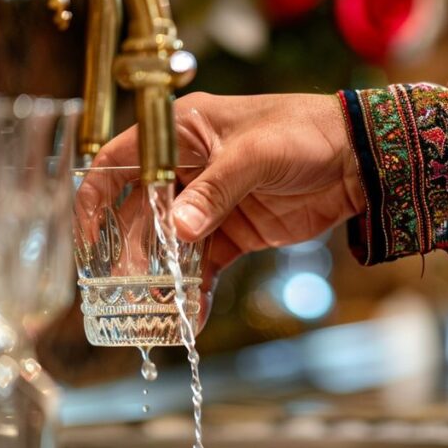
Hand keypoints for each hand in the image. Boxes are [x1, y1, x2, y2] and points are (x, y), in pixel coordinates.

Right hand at [90, 92, 365, 328]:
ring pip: (172, 244)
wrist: (358, 157)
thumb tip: (178, 230)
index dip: (96, 198)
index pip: (121, 163)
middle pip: (142, 213)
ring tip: (157, 311)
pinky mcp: (236, 231)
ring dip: (163, 277)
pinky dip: (197, 288)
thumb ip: (215, 191)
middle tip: (128, 291)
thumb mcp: (256, 155)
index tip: (89, 239)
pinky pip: (206, 263)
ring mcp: (212, 202)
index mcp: (183, 133)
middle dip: (134, 253)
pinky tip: (193, 314)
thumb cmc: (305, 132)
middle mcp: (188, 167)